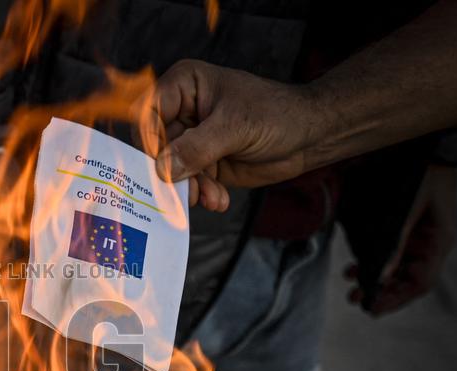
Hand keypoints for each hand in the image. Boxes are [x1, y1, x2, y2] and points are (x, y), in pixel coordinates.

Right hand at [150, 60, 330, 211]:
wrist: (308, 136)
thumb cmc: (277, 113)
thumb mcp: (235, 127)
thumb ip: (196, 148)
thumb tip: (163, 169)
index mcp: (183, 85)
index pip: (148, 114)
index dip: (151, 142)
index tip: (162, 167)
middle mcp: (181, 111)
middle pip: (157, 148)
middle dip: (175, 174)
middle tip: (190, 193)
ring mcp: (191, 139)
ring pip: (172, 170)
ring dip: (191, 188)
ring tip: (213, 198)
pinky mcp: (202, 163)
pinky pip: (189, 183)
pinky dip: (203, 194)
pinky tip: (219, 200)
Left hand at [344, 165, 456, 315]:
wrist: (430, 149)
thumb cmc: (424, 175)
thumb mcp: (408, 210)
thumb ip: (394, 244)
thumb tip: (380, 278)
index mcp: (437, 243)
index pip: (420, 283)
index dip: (396, 299)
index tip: (372, 308)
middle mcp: (429, 246)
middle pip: (406, 281)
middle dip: (381, 293)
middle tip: (354, 299)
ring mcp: (417, 239)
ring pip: (396, 269)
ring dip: (374, 279)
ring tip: (350, 284)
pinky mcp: (404, 231)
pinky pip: (389, 254)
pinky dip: (373, 263)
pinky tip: (355, 266)